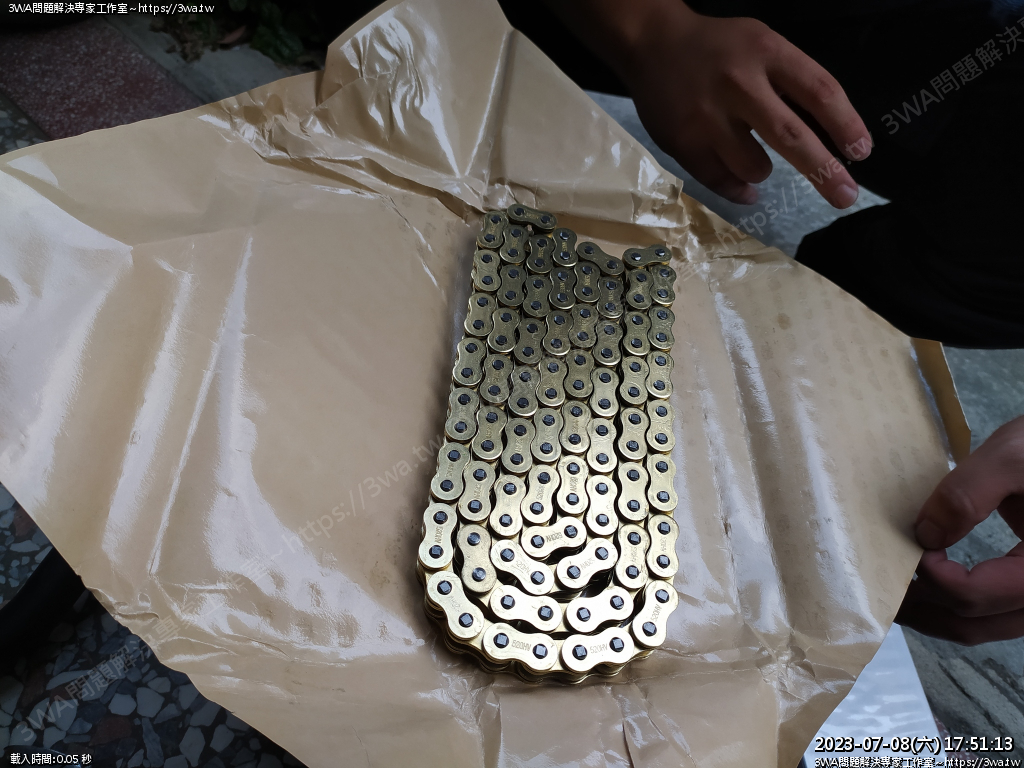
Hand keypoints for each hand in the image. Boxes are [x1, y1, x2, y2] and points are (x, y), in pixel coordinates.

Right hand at [609, 2, 870, 206]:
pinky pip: (720, 180)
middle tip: (846, 196)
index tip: (861, 152)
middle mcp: (738, 83)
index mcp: (766, 53)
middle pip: (790, 135)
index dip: (845, 124)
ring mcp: (706, 116)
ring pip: (754, 166)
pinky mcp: (682, 141)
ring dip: (764, 171)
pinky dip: (738, 188)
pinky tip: (745, 187)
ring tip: (757, 159)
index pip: (818, 90)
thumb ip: (790, 81)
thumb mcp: (762, 45)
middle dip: (823, 171)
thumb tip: (827, 138)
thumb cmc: (718, 49)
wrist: (651, 44)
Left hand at [896, 416, 1023, 644]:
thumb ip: (970, 492)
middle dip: (918, 607)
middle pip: (973, 625)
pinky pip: (993, 613)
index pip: (974, 595)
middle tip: (873, 583)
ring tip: (889, 588)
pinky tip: (924, 583)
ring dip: (932, 613)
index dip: (929, 577)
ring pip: (982, 627)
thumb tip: (925, 533)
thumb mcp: (1017, 455)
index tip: (905, 547)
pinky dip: (953, 604)